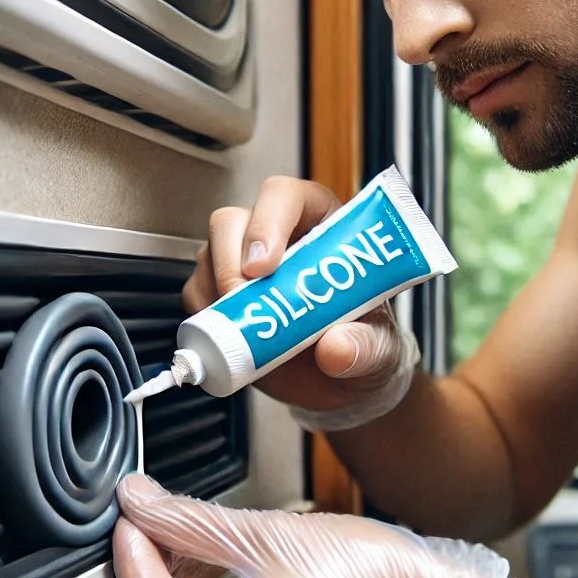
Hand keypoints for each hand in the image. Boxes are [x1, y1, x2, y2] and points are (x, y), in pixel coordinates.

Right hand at [182, 176, 409, 415]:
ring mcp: (243, 264)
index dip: (269, 220)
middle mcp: (277, 236)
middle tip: (244, 299)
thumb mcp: (380, 346)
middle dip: (232, 260)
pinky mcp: (221, 297)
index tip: (266, 264)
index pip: (285, 196)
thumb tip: (336, 348)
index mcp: (321, 223)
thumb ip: (365, 345)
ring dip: (219, 294)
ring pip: (209, 256)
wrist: (344, 381)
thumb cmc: (364, 340)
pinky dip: (208, 319)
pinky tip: (235, 340)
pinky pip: (197, 296)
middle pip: (233, 221)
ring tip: (250, 330)